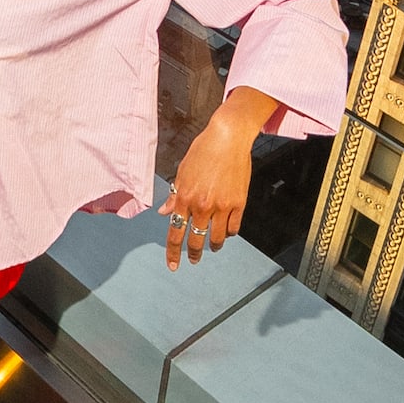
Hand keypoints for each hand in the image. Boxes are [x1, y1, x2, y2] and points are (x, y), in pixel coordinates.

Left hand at [158, 86, 276, 270]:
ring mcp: (222, 206)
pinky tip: (227, 231)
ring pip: (217, 238)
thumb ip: (175, 196)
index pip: (175, 232)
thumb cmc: (203, 151)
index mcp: (185, 197)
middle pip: (195, 240)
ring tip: (213, 247)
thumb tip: (164, 212)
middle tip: (193, 260)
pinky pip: (234, 228)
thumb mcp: (182, 172)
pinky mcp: (239, 203)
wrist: (228, 138)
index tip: (172, 264)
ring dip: (213, 246)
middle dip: (193, 254)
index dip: (173, 251)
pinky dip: (229, 233)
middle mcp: (202, 205)